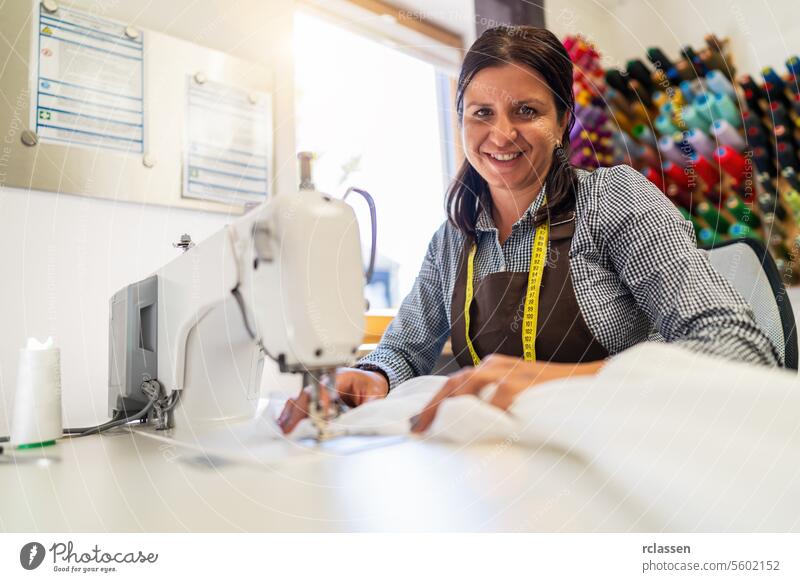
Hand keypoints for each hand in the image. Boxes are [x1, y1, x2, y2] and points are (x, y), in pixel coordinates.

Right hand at [277, 368, 388, 433]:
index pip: (324, 389)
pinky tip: (285, 424)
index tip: (318, 418)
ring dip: (291, 414)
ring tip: (284, 430)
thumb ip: (367, 407)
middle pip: (306, 394)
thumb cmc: (370, 386)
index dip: (320, 404)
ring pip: (299, 399)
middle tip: (291, 429)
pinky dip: (291, 414)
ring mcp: (317, 388)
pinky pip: (299, 403)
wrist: (369, 380)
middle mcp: (324, 381)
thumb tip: (357, 422)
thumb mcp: (374, 395)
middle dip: (298, 412)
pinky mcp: (314, 397)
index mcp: (340, 376)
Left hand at [410, 354, 603, 433]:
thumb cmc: (552, 394)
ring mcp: (509, 373)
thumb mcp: (517, 395)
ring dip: (446, 409)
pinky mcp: (522, 385)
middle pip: (453, 383)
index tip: (419, 423)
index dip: (434, 403)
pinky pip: (495, 403)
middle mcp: (496, 365)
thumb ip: (494, 402)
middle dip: (432, 407)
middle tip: (415, 429)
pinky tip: (471, 433)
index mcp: (493, 367)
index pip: (454, 383)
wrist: (590, 385)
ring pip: (467, 387)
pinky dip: (482, 416)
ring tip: (432, 430)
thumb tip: (471, 425)